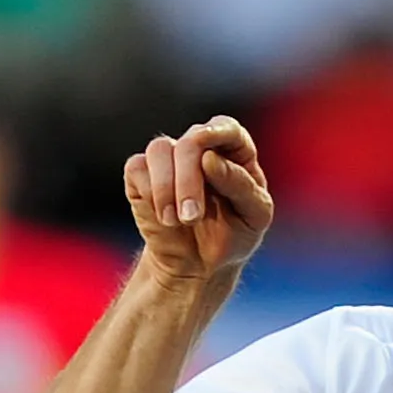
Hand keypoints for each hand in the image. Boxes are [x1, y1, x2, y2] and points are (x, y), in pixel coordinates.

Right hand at [123, 115, 274, 287]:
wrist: (199, 266)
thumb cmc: (233, 236)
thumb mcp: (254, 216)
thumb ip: (241, 185)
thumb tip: (208, 158)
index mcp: (235, 151)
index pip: (227, 126)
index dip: (215, 134)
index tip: (206, 159)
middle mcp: (202, 148)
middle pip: (190, 142)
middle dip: (188, 180)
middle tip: (191, 217)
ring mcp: (170, 158)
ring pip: (160, 149)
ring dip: (165, 187)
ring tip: (175, 222)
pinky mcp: (142, 174)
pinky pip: (137, 168)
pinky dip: (148, 193)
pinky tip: (163, 218)